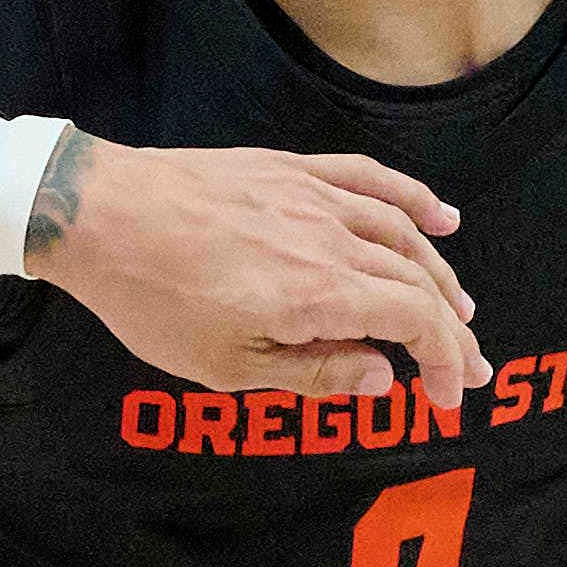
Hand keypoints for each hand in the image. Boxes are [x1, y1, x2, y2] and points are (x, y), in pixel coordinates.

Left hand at [34, 142, 484, 409]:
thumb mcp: (226, 366)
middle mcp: (329, 239)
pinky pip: (370, 180)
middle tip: (467, 367)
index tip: (445, 395)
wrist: (99, 215)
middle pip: (418, 281)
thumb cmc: (152, 299)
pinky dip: (414, 199)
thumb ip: (313, 372)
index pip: (414, 322)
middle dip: (452, 330)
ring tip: (460, 310)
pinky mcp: (291, 170)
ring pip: (403, 233)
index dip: (443, 359)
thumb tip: (381, 378)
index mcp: (318, 293)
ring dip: (441, 275)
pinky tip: (442, 219)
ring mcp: (314, 197)